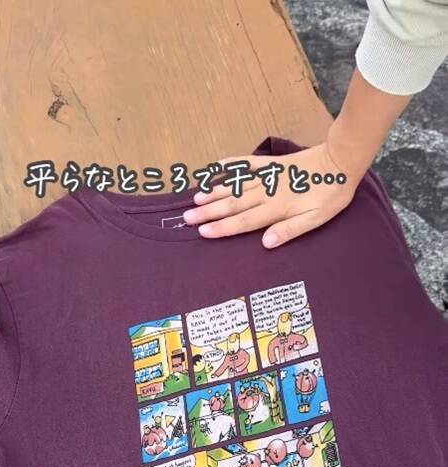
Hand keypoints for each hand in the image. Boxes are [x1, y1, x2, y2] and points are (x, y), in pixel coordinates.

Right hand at [183, 142, 362, 248]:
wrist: (340, 161)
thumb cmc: (331, 195)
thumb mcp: (316, 219)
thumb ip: (290, 230)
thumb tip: (265, 243)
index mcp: (276, 209)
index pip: (243, 222)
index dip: (222, 228)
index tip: (202, 232)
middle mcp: (266, 193)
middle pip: (233, 205)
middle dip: (209, 212)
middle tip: (187, 217)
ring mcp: (267, 177)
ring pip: (235, 186)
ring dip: (214, 192)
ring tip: (195, 197)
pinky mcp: (272, 164)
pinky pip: (247, 164)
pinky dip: (231, 165)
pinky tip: (216, 166)